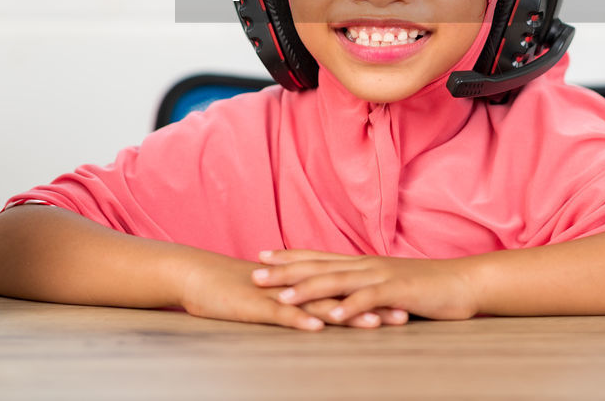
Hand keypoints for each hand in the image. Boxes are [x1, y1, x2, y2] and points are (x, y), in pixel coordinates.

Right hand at [177, 251, 401, 331]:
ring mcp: (279, 295)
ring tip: (375, 323)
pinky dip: (301, 320)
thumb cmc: (235, 290)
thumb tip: (321, 313)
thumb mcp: (273, 296)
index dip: (374, 297)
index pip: (345, 290)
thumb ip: (298, 302)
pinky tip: (319, 327)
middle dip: (373, 306)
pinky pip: (282, 314)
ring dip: (347, 314)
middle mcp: (297, 286)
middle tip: (405, 314)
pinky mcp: (257, 305)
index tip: (402, 304)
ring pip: (319, 304)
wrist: (198, 276)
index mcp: (302, 284)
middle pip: (341, 296)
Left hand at [251, 249, 479, 323]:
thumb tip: (339, 293)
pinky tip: (330, 316)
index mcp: (363, 263)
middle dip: (285, 271)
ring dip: (308, 289)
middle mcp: (366, 265)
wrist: (463, 283)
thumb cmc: (426, 287)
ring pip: (338, 280)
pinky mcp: (398, 291)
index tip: (261, 255)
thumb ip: (363, 286)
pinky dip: (348, 307)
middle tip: (255, 274)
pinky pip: (369, 300)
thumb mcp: (388, 284)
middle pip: (319, 266)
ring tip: (282, 297)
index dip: (289, 255)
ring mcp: (381, 277)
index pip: (318, 255)